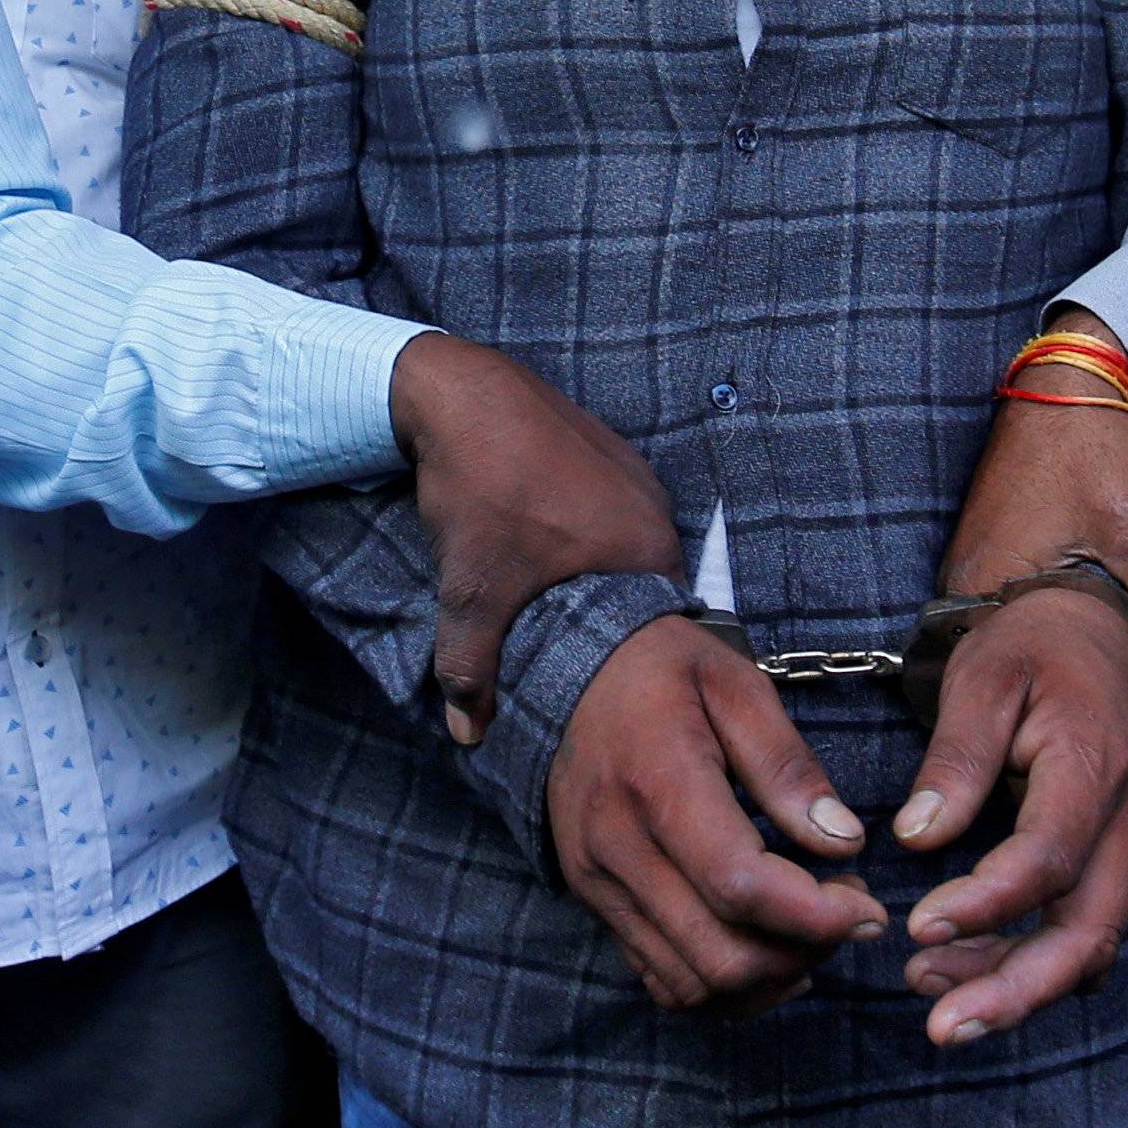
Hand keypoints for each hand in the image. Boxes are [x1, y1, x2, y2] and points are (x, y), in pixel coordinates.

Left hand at [388, 332, 683, 742]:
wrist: (461, 392)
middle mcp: (655, 509)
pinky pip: (608, 512)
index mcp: (647, 548)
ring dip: (596, 576)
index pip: (666, 629)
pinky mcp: (605, 450)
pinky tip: (544, 549)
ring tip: (556, 605)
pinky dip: (584, 536)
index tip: (607, 686)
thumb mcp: (473, 590)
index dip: (636, 662)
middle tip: (574, 652)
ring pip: (625, 549)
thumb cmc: (484, 490)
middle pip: (647, 589)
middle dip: (613, 621)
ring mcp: (633, 473)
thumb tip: (468, 734)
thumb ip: (472, 667)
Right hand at [546, 615, 888, 1012]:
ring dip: (766, 979)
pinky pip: (660, 980)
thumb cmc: (661, 669)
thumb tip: (843, 842)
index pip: (739, 885)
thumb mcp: (736, 685)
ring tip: (808, 932)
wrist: (568, 670)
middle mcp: (619, 846)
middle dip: (803, 952)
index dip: (815, 916)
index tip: (867, 907)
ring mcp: (599, 882)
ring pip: (693, 985)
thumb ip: (788, 766)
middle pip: (721, 955)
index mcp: (659, 782)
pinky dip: (720, 985)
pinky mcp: (594, 900)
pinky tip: (760, 947)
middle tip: (846, 912)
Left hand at [893, 586, 1127, 1041]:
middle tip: (939, 1028)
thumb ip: (955, 760)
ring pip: (1087, 945)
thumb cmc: (1027, 646)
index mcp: (1094, 766)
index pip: (1048, 858)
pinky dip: (1032, 963)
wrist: (1090, 628)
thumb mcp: (981, 679)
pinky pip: (1084, 931)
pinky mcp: (1116, 861)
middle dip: (1013, 989)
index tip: (917, 927)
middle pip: (1084, 931)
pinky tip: (969, 977)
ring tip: (934, 1004)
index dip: (986, 904)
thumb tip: (919, 839)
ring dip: (1015, 985)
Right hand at [942, 311, 1127, 681]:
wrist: (1070, 376)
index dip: (1058, 686)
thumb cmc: (1091, 449)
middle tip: (1110, 681)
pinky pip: (1015, 592)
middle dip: (1058, 663)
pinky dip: (1048, 602)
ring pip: (1017, 619)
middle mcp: (965, 573)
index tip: (1101, 700)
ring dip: (1055, 631)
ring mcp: (973, 554)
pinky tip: (1084, 607)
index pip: (1011, 667)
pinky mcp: (988, 537)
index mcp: (986, 582)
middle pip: (1012, 646)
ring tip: (1102, 650)